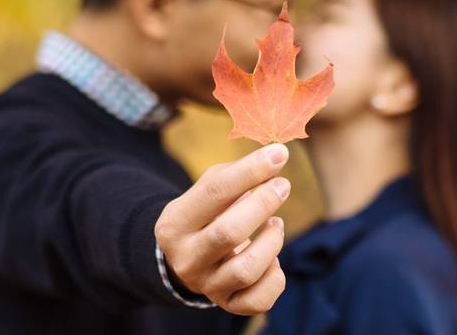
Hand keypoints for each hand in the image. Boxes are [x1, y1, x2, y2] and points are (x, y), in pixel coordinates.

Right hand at [154, 143, 290, 314]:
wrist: (187, 259)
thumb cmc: (206, 214)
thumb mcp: (208, 189)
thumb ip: (237, 173)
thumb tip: (275, 158)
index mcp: (175, 223)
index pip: (215, 192)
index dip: (251, 171)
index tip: (279, 154)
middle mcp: (186, 259)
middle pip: (229, 233)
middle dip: (263, 203)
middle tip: (282, 185)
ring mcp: (207, 285)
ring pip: (247, 268)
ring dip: (272, 241)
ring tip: (275, 224)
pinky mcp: (228, 304)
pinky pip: (260, 299)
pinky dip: (275, 277)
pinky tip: (272, 259)